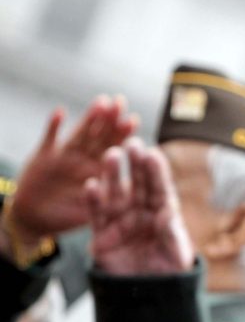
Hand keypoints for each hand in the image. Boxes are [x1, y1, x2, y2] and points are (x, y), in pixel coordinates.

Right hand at [6, 96, 137, 246]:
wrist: (35, 219)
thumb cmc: (67, 216)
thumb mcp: (91, 210)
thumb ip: (108, 198)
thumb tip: (131, 189)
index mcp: (98, 170)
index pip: (114, 148)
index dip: (123, 134)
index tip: (133, 119)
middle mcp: (84, 159)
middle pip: (99, 136)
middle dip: (109, 120)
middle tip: (120, 102)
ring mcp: (64, 156)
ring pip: (79, 134)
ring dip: (89, 118)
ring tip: (100, 102)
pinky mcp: (43, 157)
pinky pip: (49, 140)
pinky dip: (53, 127)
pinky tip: (60, 112)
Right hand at [85, 140, 194, 276]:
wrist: (147, 297)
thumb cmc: (169, 273)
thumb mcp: (177, 255)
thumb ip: (172, 234)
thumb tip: (168, 214)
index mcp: (164, 214)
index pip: (161, 189)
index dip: (157, 172)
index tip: (154, 154)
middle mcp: (141, 213)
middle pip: (138, 185)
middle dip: (135, 165)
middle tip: (131, 143)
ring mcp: (121, 222)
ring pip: (115, 194)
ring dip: (112, 176)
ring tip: (110, 156)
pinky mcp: (102, 236)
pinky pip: (96, 216)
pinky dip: (92, 201)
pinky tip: (91, 185)